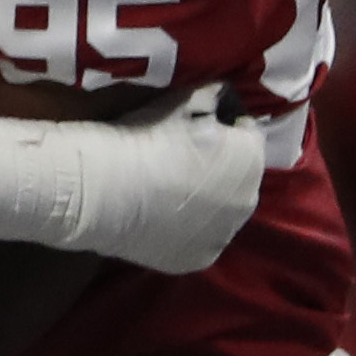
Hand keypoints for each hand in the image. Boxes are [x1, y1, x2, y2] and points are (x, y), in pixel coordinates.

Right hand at [40, 103, 270, 274]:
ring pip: (219, 211)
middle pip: (236, 176)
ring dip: (203, 200)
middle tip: (176, 159)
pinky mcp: (196, 260)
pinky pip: (198, 239)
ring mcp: (222, 235)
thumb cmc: (146, 138)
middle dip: (216, 166)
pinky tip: (158, 217)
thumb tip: (224, 97)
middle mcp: (248, 200)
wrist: (103, 190)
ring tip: (165, 189)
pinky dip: (184, 229)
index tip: (190, 127)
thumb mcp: (185, 98)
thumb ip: (215, 94)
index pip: (246, 133)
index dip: (220, 126)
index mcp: (252, 156)